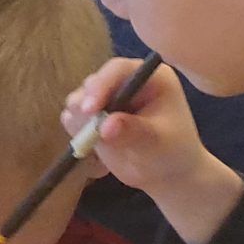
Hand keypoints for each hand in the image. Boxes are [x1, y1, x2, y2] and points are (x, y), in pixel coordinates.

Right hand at [61, 57, 202, 194]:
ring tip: (96, 144)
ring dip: (80, 123)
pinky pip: (72, 120)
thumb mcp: (158, 142)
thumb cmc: (172, 152)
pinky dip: (77, 135)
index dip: (101, 86)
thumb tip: (105, 126)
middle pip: (92, 84)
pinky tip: (95, 150)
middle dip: (85, 107)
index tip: (90, 110)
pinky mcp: (92, 117)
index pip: (118, 70)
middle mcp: (125, 83)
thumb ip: (134, 132)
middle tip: (87, 133)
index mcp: (149, 78)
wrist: (165, 173)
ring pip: (77, 102)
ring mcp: (106, 99)